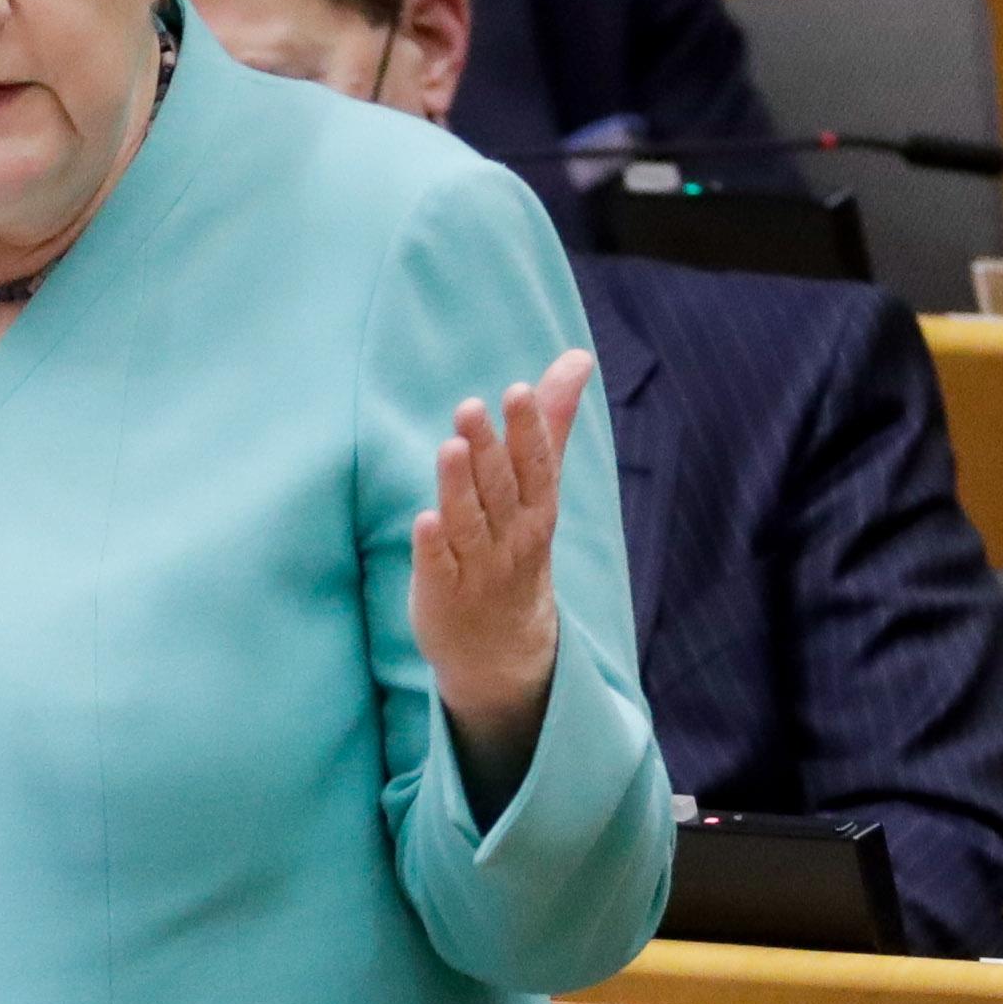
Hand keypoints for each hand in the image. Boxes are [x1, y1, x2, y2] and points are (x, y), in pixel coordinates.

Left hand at [410, 349, 597, 806]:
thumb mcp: (540, 489)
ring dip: (459, 488)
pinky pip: (439, 567)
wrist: (504, 646)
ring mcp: (478, 568)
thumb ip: (551, 423)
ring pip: (469, 524)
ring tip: (450, 449)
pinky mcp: (442, 593)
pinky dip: (434, 546)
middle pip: (500, 490)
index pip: (536, 466)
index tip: (518, 390)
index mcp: (537, 509)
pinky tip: (425, 521)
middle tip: (471, 408)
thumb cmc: (518, 546)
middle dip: (488, 449)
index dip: (527, 431)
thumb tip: (577, 357)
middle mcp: (511, 538)